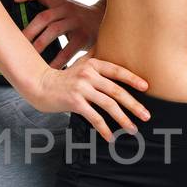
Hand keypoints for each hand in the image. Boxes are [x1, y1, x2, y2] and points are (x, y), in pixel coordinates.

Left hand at [14, 0, 105, 67]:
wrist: (106, 19)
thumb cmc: (77, 17)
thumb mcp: (64, 7)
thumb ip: (47, 9)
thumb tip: (21, 20)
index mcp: (59, 1)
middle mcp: (66, 8)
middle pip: (43, 17)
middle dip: (28, 31)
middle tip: (15, 45)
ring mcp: (76, 21)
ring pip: (54, 30)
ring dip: (39, 44)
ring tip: (29, 57)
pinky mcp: (84, 36)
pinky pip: (68, 50)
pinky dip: (57, 61)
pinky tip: (49, 69)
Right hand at [28, 54, 149, 141]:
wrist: (40, 85)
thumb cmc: (63, 77)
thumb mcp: (81, 64)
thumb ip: (96, 59)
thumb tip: (111, 50)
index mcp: (93, 65)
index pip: (117, 71)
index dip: (133, 79)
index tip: (146, 88)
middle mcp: (89, 75)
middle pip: (117, 91)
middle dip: (134, 104)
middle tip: (146, 115)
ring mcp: (81, 88)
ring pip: (108, 105)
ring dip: (123, 119)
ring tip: (133, 129)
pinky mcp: (74, 102)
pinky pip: (94, 117)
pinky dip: (104, 128)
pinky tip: (110, 137)